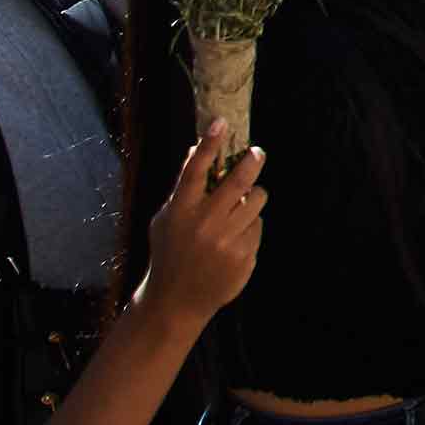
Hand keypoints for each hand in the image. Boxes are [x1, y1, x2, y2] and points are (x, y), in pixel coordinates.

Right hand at [136, 127, 266, 320]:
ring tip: (239, 207)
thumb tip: (198, 148)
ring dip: (252, 197)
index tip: (220, 123)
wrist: (175, 302)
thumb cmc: (169, 253)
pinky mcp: (244, 256)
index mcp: (180, 212)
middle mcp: (204, 224)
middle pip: (239, 180)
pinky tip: (233, 241)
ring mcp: (226, 241)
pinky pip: (258, 226)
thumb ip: (183, 187)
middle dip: (253, 160)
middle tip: (256, 153)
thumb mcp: (166, 220)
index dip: (208, 144)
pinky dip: (249, 227)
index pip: (195, 171)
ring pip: (256, 200)